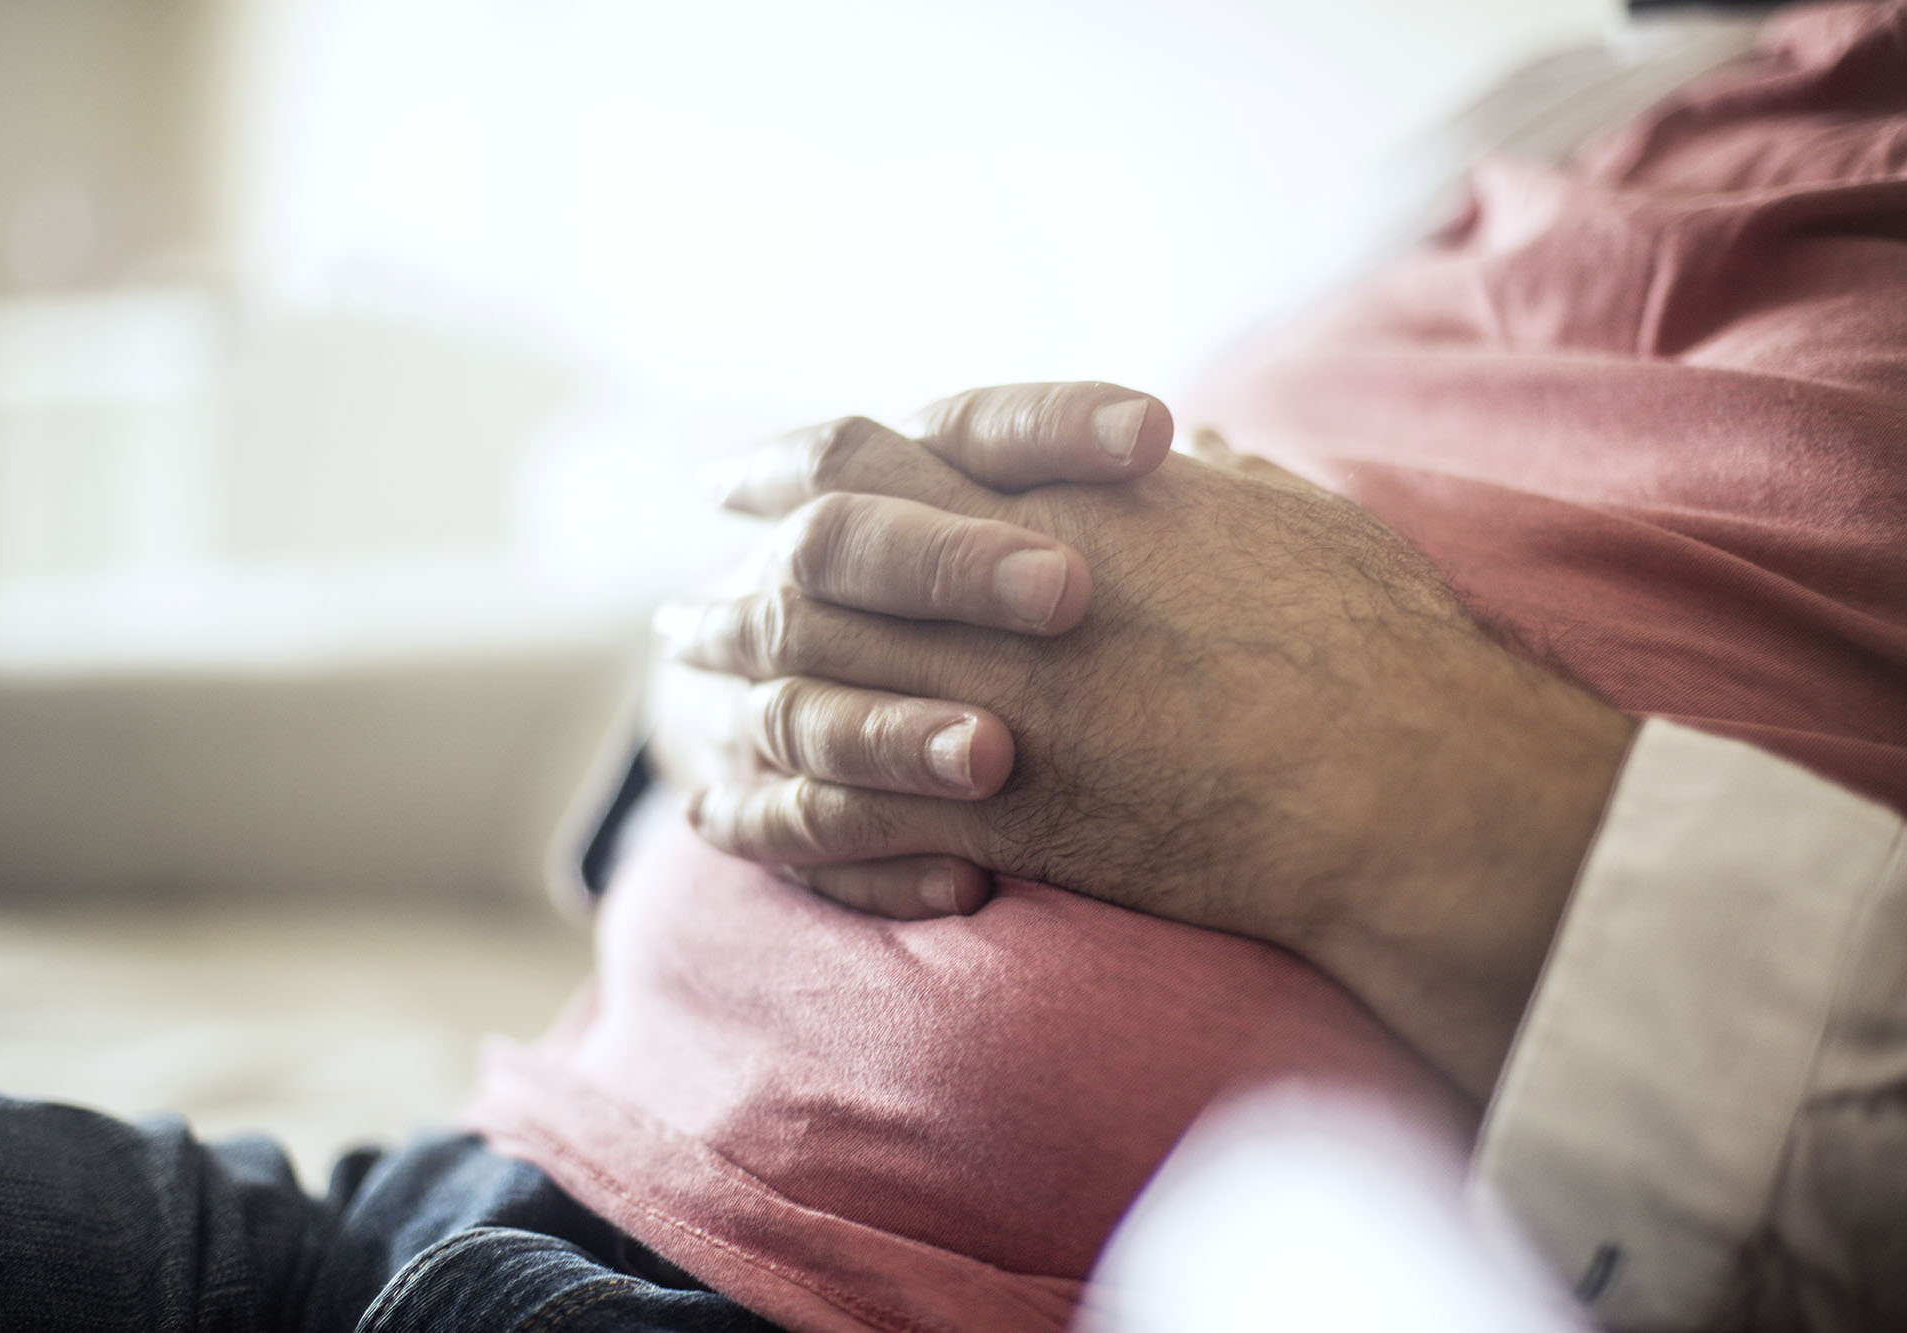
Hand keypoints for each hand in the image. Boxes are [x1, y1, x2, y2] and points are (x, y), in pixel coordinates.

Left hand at [659, 389, 1632, 1096]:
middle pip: (803, 574)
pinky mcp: (1000, 814)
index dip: (790, 466)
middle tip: (688, 615)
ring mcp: (988, 700)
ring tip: (692, 704)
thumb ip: (1206, 480)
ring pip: (803, 686)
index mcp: (1051, 500)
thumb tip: (1191, 454)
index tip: (745, 482)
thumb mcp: (1284, 512)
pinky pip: (840, 814)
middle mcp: (992, 589)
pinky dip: (773, 816)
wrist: (1404, 771)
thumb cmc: (1368, 636)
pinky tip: (731, 819)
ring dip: (733, 696)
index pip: (869, 454)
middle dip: (736, 593)